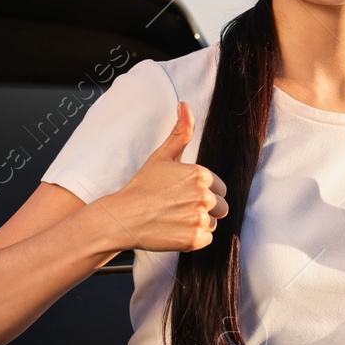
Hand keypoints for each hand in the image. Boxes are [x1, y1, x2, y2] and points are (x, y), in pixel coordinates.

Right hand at [99, 100, 229, 251]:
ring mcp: (199, 219)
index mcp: (201, 174)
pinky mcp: (194, 239)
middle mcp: (204, 196)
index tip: (180, 193)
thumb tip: (186, 105)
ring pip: (213, 223)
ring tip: (174, 218)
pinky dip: (193, 238)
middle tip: (177, 207)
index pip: (219, 187)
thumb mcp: (162, 156)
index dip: (201, 191)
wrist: (123, 217)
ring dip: (198, 223)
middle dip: (204, 208)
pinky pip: (206, 239)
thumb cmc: (142, 186)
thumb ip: (181, 132)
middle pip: (221, 206)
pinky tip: (174, 230)